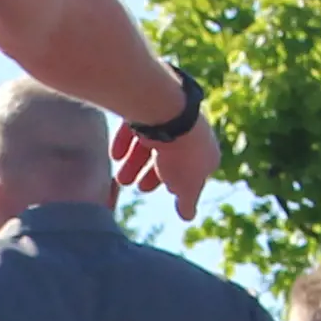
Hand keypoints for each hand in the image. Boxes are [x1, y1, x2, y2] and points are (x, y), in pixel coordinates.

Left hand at [112, 101, 218, 220]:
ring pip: (151, 142)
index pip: (193, 168)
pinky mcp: (148, 104)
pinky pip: (136, 125)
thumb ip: (187, 201)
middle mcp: (190, 130)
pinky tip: (115, 155)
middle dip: (152, 173)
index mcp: (205, 149)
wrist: (166, 112)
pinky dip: (126, 142)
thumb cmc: (181, 153)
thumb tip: (188, 216)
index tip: (166, 189)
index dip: (179, 181)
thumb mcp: (186, 185)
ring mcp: (170, 115)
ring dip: (135, 162)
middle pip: (169, 155)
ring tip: (120, 179)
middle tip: (138, 187)